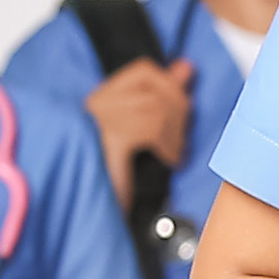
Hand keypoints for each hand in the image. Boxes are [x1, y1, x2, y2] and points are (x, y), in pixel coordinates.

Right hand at [84, 58, 196, 204]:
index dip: (172, 84)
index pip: (143, 70)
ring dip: (176, 133)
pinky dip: (169, 145)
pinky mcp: (108, 140)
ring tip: (175, 154)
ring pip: (156, 107)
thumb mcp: (144, 131)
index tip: (185, 109)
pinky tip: (169, 160)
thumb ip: (162, 97)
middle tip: (182, 139)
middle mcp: (96, 104)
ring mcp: (99, 120)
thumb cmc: (118, 176)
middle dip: (180, 111)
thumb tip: (187, 67)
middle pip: (155, 85)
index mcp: (101, 100)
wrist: (91, 211)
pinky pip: (150, 129)